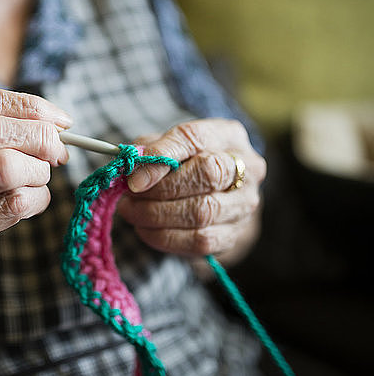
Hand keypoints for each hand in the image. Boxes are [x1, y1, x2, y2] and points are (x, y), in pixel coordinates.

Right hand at [0, 87, 70, 291]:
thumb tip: (55, 123)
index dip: (29, 106)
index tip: (59, 120)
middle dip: (39, 136)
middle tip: (58, 151)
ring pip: (5, 167)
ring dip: (37, 170)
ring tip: (38, 178)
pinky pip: (14, 204)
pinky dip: (37, 198)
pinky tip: (32, 200)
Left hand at [117, 119, 265, 257]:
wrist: (213, 196)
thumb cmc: (185, 164)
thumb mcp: (165, 147)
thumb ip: (148, 151)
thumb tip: (131, 168)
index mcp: (227, 135)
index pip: (194, 138)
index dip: (161, 157)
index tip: (133, 178)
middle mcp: (247, 166)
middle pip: (207, 174)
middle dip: (160, 189)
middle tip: (130, 196)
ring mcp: (245, 203)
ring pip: (202, 211)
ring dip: (157, 215)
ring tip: (132, 212)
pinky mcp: (235, 234)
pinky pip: (200, 240)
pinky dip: (165, 237)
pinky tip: (145, 230)